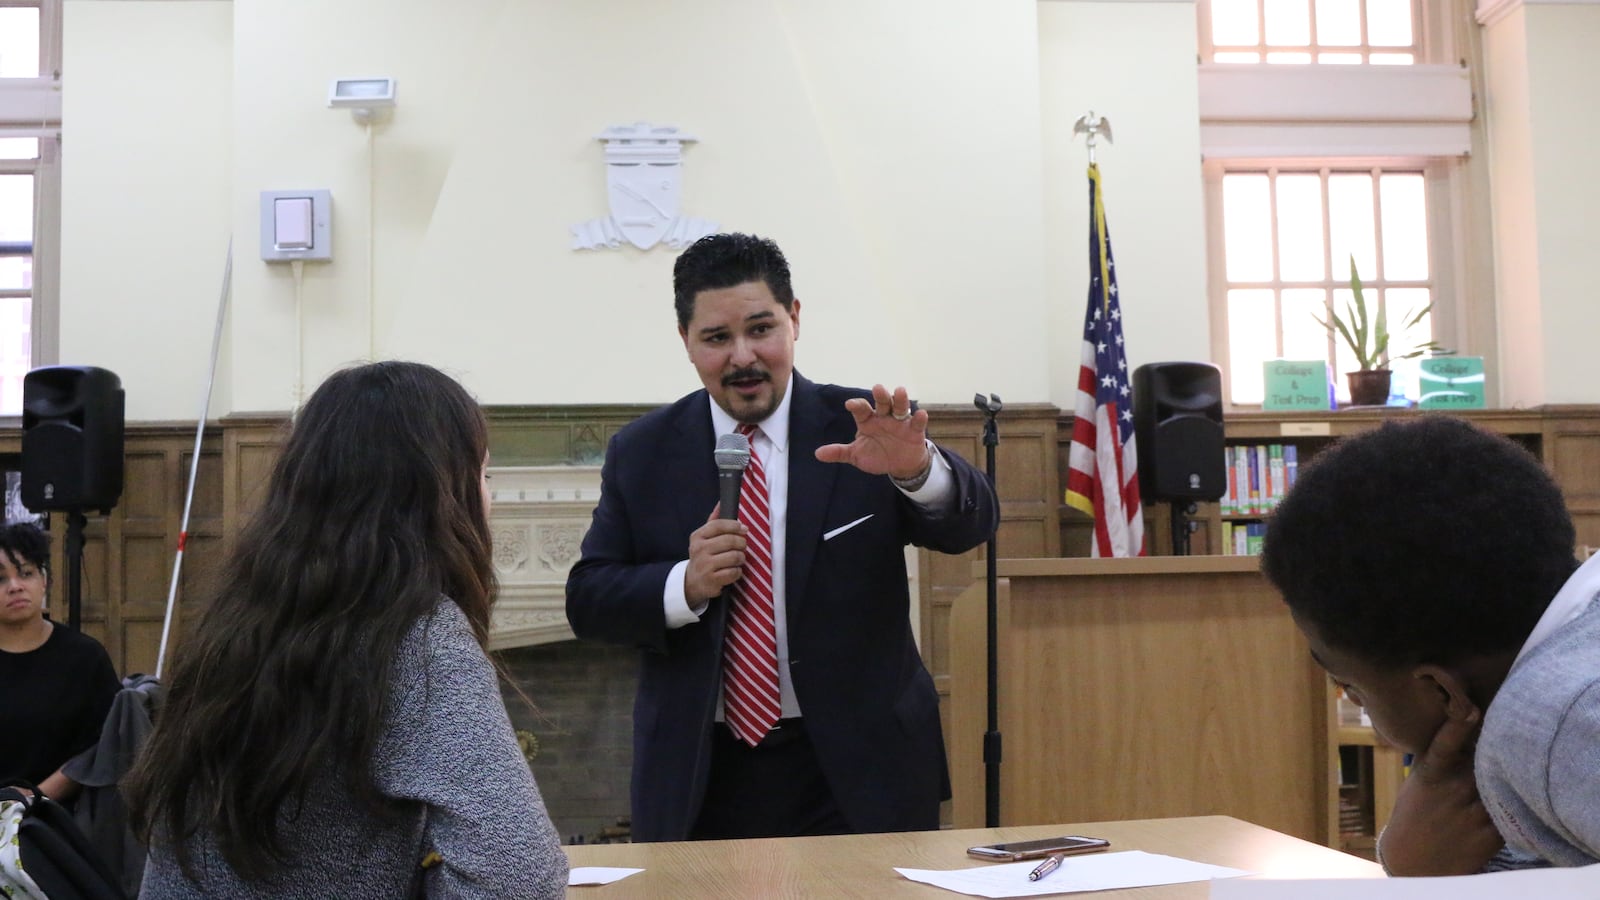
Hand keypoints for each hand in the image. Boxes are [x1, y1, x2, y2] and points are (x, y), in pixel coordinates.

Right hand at [683, 506, 746, 602]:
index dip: (734, 525)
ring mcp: (705, 565)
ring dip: (741, 558)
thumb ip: (713, 521)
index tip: (743, 529)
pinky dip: (737, 571)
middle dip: (741, 543)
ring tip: (738, 559)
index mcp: (697, 536)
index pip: (719, 525)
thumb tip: (721, 503)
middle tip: (742, 546)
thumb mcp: (704, 538)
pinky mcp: (712, 580)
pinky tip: (733, 571)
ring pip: (734, 556)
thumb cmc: (703, 556)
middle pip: (730, 540)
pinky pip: (734, 572)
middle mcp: (699, 550)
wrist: (692, 581)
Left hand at [814, 384, 930, 480]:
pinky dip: (919, 418)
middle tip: (877, 388)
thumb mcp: (856, 455)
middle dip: (880, 395)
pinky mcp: (914, 431)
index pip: (861, 410)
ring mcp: (900, 422)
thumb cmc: (876, 455)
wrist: (899, 465)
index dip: (856, 406)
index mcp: (868, 420)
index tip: (850, 404)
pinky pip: (917, 423)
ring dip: (900, 399)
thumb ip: (839, 452)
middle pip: (882, 402)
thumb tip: (817, 454)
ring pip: (900, 407)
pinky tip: (920, 414)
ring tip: (900, 390)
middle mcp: (884, 417)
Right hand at [1378, 708, 1502, 874]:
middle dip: (1496, 749)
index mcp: (1431, 773)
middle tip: (1509, 735)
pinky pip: (1512, 811)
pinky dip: (1515, 804)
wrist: (1414, 861)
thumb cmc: (1416, 812)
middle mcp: (1453, 789)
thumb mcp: (1420, 779)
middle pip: (1487, 759)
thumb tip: (1465, 721)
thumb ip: (1441, 756)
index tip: (1470, 708)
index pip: (1446, 742)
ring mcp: (1473, 813)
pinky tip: (1513, 800)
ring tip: (1516, 767)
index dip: (1458, 724)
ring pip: (1503, 784)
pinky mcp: (1490, 835)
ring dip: (1510, 777)